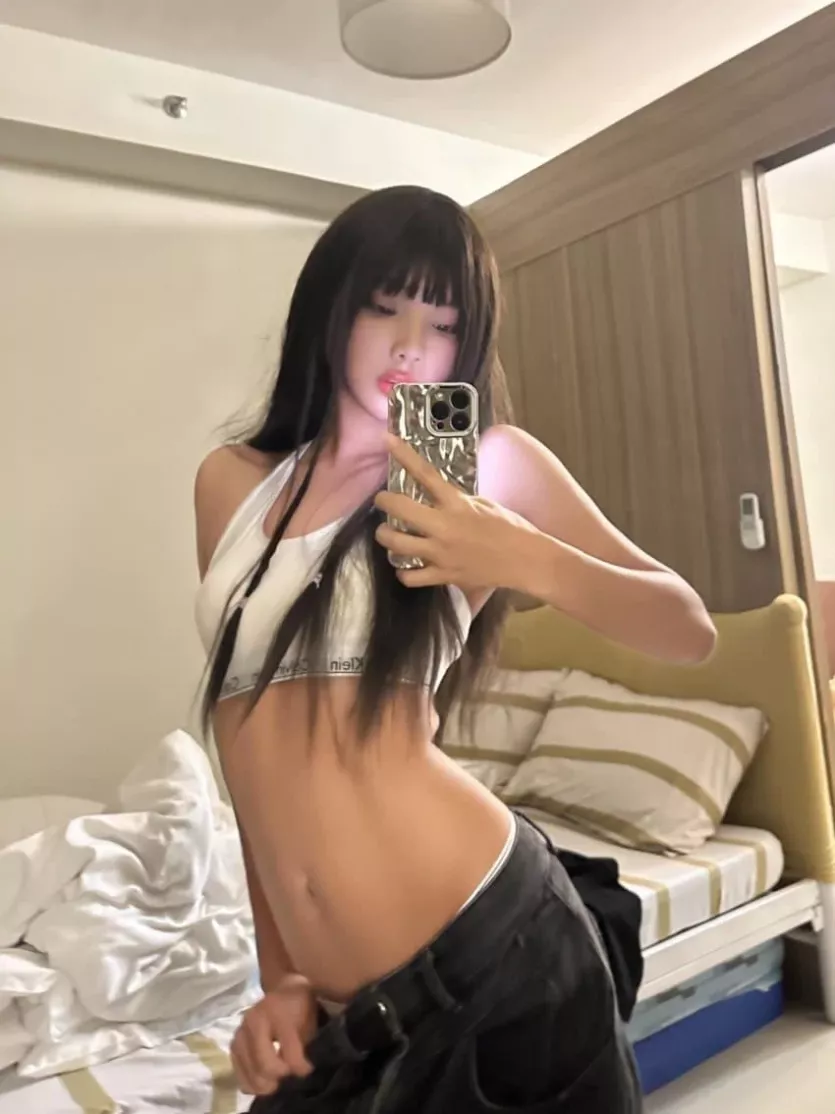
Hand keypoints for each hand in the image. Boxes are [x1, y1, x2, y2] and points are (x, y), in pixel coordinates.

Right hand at [230, 975, 317, 1095]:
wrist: (283, 991)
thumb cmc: (299, 1008)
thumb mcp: (308, 1023)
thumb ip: (302, 1046)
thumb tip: (298, 1072)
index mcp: (275, 1013)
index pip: (288, 1051)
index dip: (301, 1067)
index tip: (308, 1069)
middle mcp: (253, 1021)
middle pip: (263, 1064)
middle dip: (279, 1077)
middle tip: (289, 1077)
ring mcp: (240, 1032)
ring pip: (249, 1071)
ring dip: (264, 1084)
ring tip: (277, 1083)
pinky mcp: (234, 1044)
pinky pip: (238, 1071)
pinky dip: (250, 1082)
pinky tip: (263, 1082)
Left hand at [374, 434, 539, 592]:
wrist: (526, 560)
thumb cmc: (510, 528)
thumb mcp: (483, 504)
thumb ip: (456, 500)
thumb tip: (437, 495)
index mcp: (457, 504)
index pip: (425, 474)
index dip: (404, 455)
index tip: (387, 440)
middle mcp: (444, 527)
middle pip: (399, 509)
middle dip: (384, 501)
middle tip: (383, 500)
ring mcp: (441, 554)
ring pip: (396, 545)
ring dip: (386, 537)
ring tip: (388, 534)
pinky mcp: (444, 576)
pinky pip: (411, 577)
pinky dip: (404, 572)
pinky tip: (406, 566)